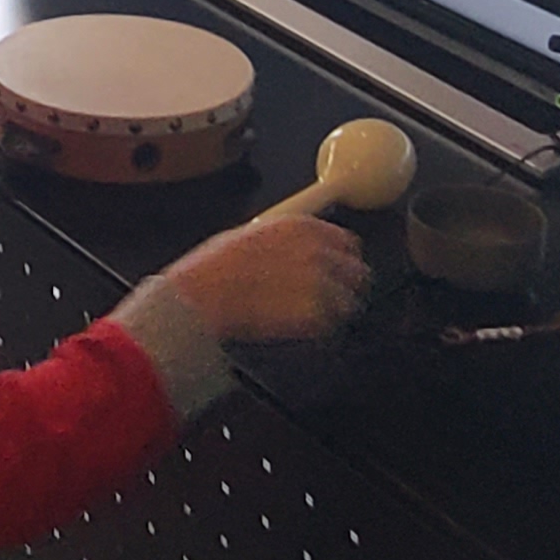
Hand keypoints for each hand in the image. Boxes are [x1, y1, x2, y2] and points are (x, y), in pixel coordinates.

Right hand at [151, 215, 366, 344]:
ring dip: (336, 312)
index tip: (337, 271)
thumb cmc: (212, 268)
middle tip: (331, 299)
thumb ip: (282, 241)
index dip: (341, 260)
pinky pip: (331, 328)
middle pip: (358, 273)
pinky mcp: (314, 316)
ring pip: (350, 304)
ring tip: (312, 319)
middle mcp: (318, 252)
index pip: (348, 243)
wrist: (201, 296)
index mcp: (302, 228)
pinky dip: (319, 332)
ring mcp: (320, 285)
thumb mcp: (249, 235)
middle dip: (346, 287)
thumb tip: (292, 251)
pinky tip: (299, 329)